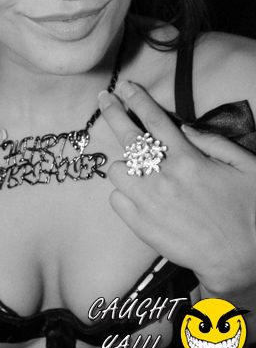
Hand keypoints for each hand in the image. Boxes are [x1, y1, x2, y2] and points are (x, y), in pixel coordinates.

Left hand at [99, 81, 255, 296]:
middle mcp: (164, 178)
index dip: (137, 98)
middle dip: (113, 112)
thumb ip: (214, 143)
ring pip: (117, 170)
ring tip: (136, 167)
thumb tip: (184, 128)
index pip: (155, 120)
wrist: (237, 260)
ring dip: (124, 164)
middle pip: (128, 136)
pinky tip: (137, 194)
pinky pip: (116, 200)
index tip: (124, 86)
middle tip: (105, 99)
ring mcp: (149, 203)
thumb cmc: (247, 213)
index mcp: (189, 160)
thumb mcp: (245, 168)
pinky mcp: (141, 226)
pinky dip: (123, 193)